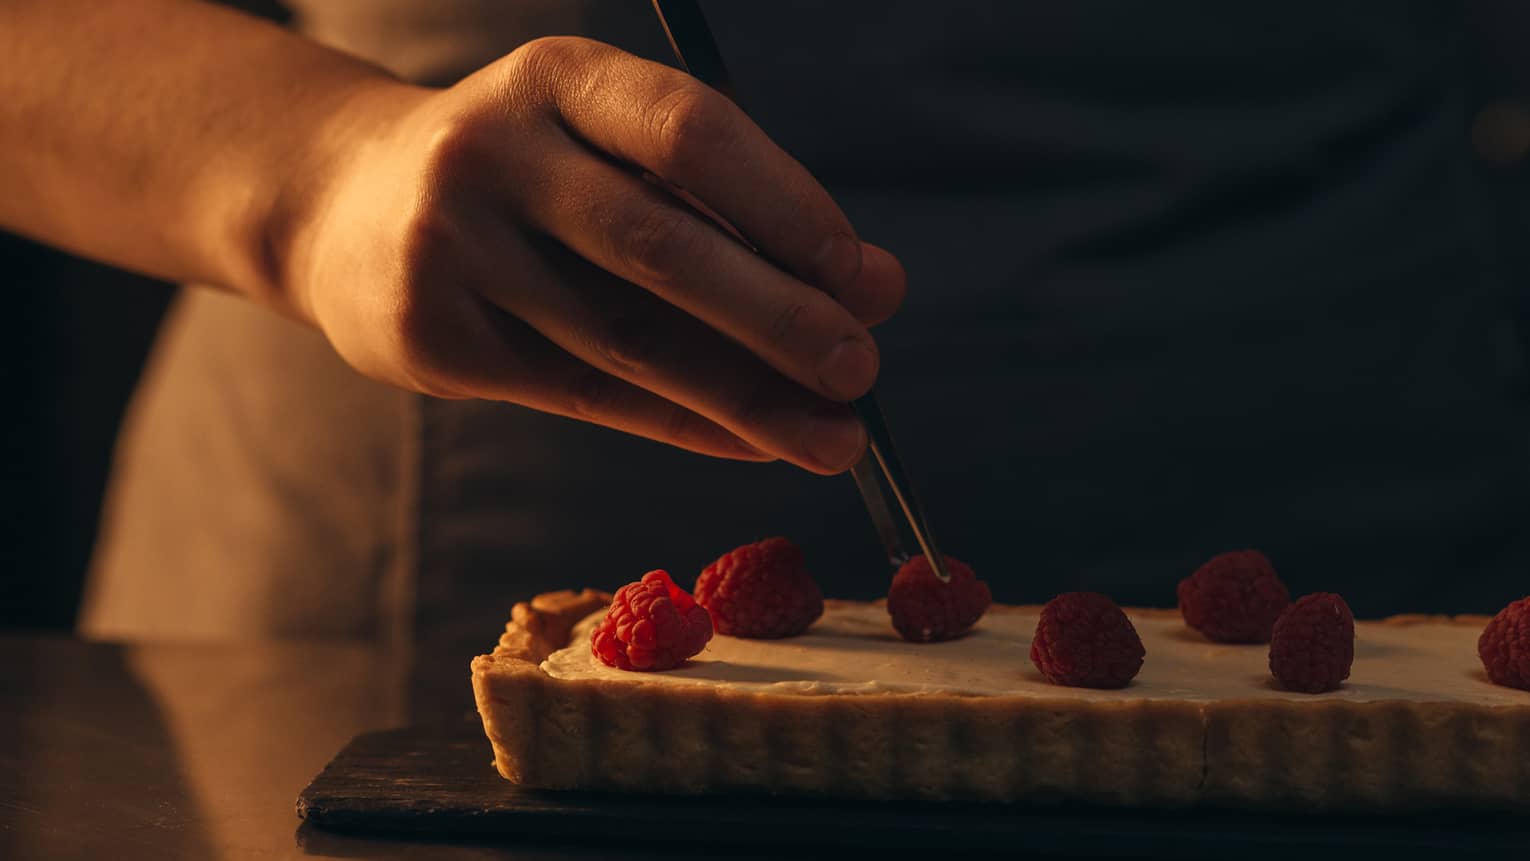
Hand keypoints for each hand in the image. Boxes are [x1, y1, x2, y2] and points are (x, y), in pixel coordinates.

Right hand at [277, 37, 905, 473]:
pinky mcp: (431, 336)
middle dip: (778, 317)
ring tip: (836, 439)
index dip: (790, 210)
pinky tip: (755, 444)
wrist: (345, 210)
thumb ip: (725, 208)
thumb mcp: (604, 149)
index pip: (691, 132)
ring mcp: (449, 246)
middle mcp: (492, 150)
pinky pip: (584, 394)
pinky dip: (684, 425)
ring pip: (625, 339)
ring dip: (747, 398)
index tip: (872, 281)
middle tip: (863, 370)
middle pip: (659, 246)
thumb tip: (871, 289)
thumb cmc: (529, 177)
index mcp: (557, 76)